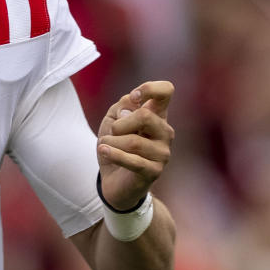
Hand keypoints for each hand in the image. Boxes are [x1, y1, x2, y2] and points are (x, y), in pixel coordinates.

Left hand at [96, 80, 173, 210]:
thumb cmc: (116, 145)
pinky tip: (103, 151)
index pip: (166, 91)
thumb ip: (121, 107)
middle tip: (112, 132)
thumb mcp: (112, 120)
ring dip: (111, 142)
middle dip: (120, 124)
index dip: (149, 89)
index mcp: (157, 115)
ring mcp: (162, 153)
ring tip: (105, 146)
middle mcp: (165, 132)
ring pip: (134, 141)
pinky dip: (113, 154)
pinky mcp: (154, 171)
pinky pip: (132, 160)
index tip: (134, 97)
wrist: (113, 180)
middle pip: (146, 116)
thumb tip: (130, 109)